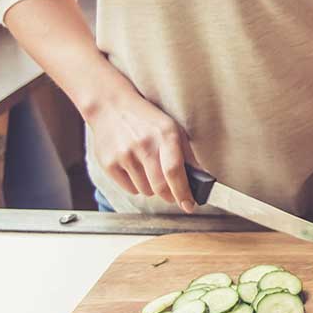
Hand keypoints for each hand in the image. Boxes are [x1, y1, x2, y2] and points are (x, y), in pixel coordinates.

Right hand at [88, 88, 197, 209]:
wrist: (110, 107)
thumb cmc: (146, 119)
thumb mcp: (172, 128)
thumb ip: (187, 154)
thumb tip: (203, 178)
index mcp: (165, 134)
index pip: (174, 170)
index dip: (183, 192)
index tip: (189, 205)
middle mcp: (144, 144)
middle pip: (160, 186)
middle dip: (171, 196)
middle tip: (173, 195)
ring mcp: (124, 155)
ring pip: (146, 191)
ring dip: (153, 189)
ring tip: (149, 170)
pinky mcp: (109, 164)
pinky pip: (130, 189)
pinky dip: (137, 186)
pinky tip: (135, 169)